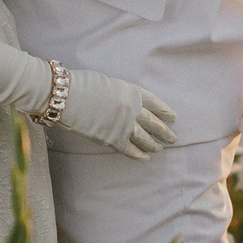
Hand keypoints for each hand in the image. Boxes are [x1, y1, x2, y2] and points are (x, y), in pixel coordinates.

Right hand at [51, 70, 180, 159]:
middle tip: (172, 138)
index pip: (155, 103)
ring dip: (153, 144)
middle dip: (164, 132)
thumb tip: (125, 105)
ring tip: (160, 149)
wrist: (68, 97)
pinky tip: (145, 157)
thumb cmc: (83, 85)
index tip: (173, 118)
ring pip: (145, 138)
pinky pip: (130, 149)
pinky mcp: (113, 139)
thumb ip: (121, 96)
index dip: (164, 111)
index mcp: (132, 92)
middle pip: (153, 123)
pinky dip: (138, 154)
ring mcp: (124, 126)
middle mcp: (133, 110)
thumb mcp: (109, 84)